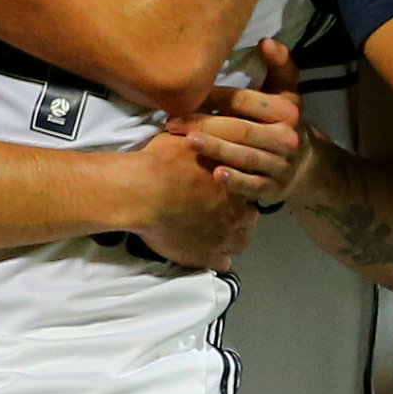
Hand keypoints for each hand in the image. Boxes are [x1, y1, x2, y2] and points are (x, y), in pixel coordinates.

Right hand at [127, 132, 260, 270]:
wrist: (143, 192)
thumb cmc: (161, 163)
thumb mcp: (184, 138)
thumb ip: (199, 138)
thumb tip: (196, 130)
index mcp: (235, 182)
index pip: (248, 188)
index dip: (235, 191)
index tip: (222, 191)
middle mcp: (236, 211)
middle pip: (249, 218)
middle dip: (236, 215)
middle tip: (217, 211)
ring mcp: (224, 236)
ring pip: (240, 243)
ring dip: (229, 238)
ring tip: (211, 234)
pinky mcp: (207, 256)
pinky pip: (223, 263)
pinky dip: (215, 258)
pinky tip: (202, 250)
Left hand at [173, 39, 307, 201]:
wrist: (306, 166)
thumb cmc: (284, 121)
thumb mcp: (287, 91)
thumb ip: (279, 64)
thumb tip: (266, 40)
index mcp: (286, 110)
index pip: (245, 101)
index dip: (214, 97)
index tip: (185, 96)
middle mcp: (285, 138)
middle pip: (240, 129)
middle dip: (205, 125)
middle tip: (171, 122)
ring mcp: (280, 165)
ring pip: (245, 156)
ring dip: (216, 149)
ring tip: (188, 142)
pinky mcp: (273, 189)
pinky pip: (252, 185)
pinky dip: (235, 181)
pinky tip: (215, 175)